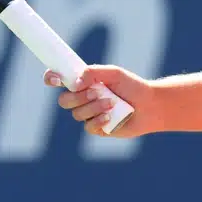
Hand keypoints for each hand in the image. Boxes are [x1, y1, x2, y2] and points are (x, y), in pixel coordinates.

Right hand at [44, 64, 161, 137]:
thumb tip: (76, 80)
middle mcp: (82, 99)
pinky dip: (98, 120)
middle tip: (96, 91)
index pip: (59, 80)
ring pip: (76, 114)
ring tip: (112, 103)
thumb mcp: (114, 74)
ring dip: (93, 107)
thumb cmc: (132, 86)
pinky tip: (110, 116)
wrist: (150, 106)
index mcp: (82, 82)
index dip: (51, 78)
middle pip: (64, 101)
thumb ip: (94, 73)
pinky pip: (88, 127)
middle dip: (78, 97)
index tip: (55, 78)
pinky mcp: (97, 128)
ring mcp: (88, 114)